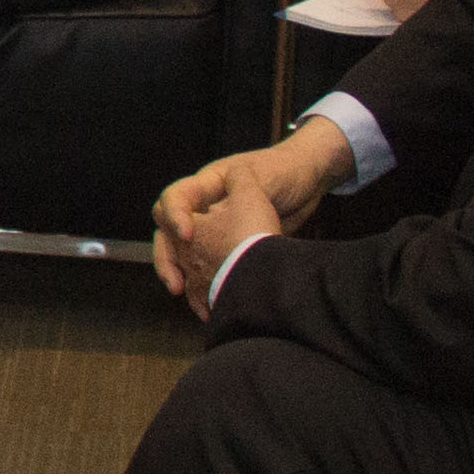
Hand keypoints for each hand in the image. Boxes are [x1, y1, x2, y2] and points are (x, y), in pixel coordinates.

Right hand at [148, 125, 347, 309]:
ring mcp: (213, 231)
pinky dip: (202, 286)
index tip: (187, 235)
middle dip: (167, 257)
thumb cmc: (283, 171)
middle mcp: (203, 209)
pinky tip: (210, 303)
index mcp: (207, 186)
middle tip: (176, 283)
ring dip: (179, 275)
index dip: (175, 215)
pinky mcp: (228, 249)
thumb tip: (227, 187)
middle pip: (168, 232)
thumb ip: (242, 182)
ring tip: (184, 295)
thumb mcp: (262, 175)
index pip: (176, 198)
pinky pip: (204, 268)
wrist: (307, 184)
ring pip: (181, 254)